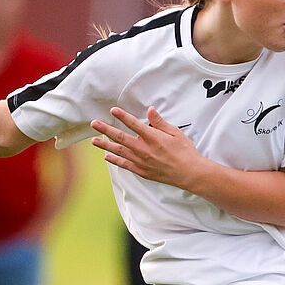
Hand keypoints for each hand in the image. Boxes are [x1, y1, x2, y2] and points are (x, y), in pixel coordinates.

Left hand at [90, 107, 206, 189]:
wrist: (190, 173)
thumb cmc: (185, 152)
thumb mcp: (175, 133)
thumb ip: (160, 122)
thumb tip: (150, 110)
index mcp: (153, 138)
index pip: (133, 124)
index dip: (122, 116)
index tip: (113, 110)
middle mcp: (144, 149)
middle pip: (120, 137)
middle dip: (105, 129)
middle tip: (94, 123)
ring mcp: (141, 161)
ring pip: (119, 151)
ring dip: (105, 145)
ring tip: (94, 141)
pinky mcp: (142, 171)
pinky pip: (124, 164)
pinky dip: (115, 160)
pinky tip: (107, 156)